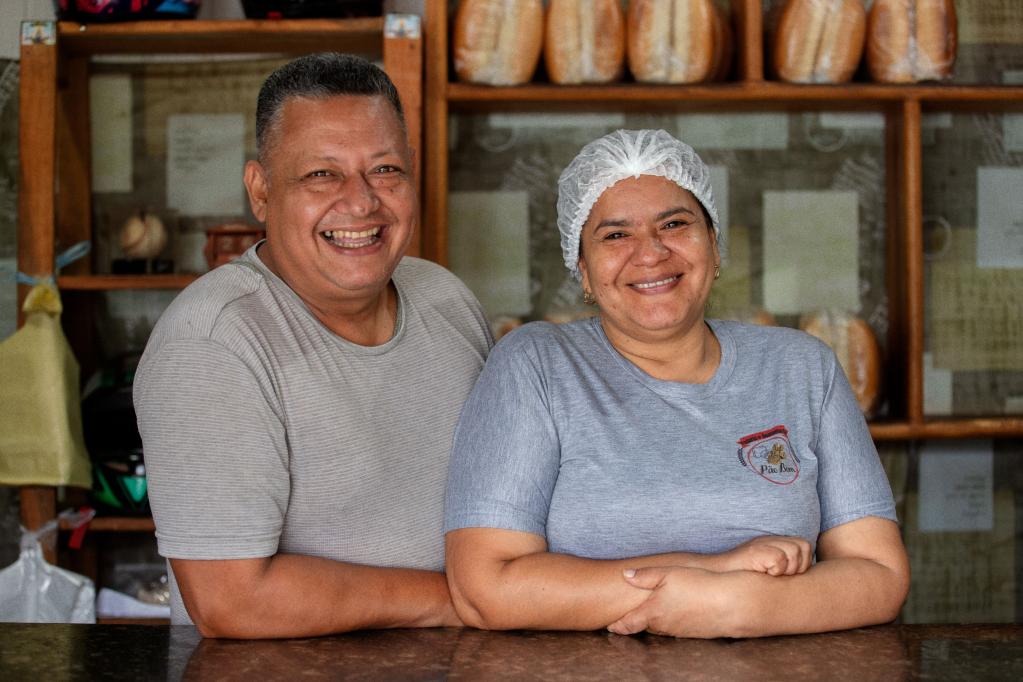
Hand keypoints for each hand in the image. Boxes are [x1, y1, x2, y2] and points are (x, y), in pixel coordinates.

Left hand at [607, 566, 734, 637]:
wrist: (729, 603)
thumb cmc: (697, 584)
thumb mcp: (668, 573)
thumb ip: (644, 575)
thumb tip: (624, 575)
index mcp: (652, 612)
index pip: (628, 624)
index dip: (617, 626)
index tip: (610, 626)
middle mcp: (663, 625)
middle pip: (644, 625)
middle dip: (636, 621)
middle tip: (628, 616)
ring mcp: (678, 631)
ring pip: (660, 627)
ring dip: (655, 621)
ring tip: (653, 611)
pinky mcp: (693, 633)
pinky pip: (676, 628)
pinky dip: (671, 622)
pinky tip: (678, 611)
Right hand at [713, 535, 811, 575]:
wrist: (718, 575)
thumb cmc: (743, 578)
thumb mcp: (768, 571)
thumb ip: (785, 567)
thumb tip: (805, 579)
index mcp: (776, 543)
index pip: (805, 545)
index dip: (803, 562)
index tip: (788, 574)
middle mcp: (771, 540)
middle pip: (803, 546)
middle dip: (799, 566)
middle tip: (782, 575)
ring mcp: (763, 544)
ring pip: (794, 551)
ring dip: (788, 568)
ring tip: (772, 575)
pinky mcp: (756, 551)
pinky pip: (779, 559)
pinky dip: (775, 570)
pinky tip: (763, 574)